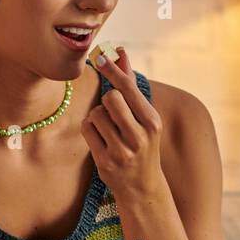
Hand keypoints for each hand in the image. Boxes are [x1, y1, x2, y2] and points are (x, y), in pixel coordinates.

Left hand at [80, 45, 163, 197]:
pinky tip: (100, 138)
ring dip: (98, 116)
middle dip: (107, 100)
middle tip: (113, 111)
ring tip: (108, 128)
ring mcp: (122, 151)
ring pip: (96, 114)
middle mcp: (139, 136)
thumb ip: (131, 85)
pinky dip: (90, 129)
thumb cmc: (142, 144)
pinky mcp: (105, 161)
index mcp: (152, 121)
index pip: (128, 88)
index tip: (100, 58)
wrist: (143, 187)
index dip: (112, 70)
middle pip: (110, 98)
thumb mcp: (144, 118)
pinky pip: (87, 129)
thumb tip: (120, 52)